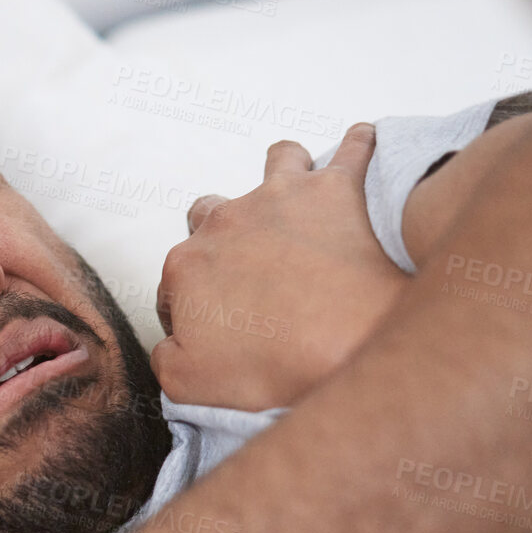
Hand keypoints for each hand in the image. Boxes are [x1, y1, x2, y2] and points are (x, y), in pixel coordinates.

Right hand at [153, 123, 405, 410]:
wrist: (350, 344)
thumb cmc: (274, 367)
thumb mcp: (189, 385)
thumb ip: (164, 359)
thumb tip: (170, 342)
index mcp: (186, 267)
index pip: (176, 282)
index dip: (195, 308)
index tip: (223, 328)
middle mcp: (225, 222)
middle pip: (212, 215)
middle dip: (227, 236)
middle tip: (256, 271)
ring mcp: (280, 198)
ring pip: (276, 164)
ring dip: (285, 176)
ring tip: (305, 199)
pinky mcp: (336, 189)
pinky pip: (353, 150)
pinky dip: (359, 147)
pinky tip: (367, 148)